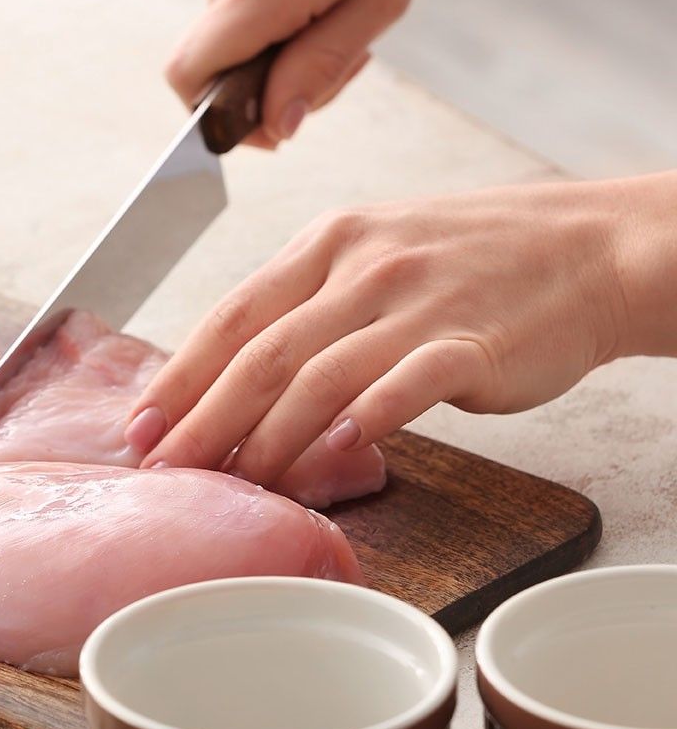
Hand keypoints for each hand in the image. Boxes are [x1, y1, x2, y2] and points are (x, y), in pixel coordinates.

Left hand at [124, 173, 676, 488]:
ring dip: (270, 439)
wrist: (586, 249)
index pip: (231, 315)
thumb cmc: (471, 260)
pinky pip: (405, 385)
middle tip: (167, 468)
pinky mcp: (469, 343)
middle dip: (203, 419)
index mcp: (326, 244)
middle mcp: (360, 267)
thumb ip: (308, 304)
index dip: (179, 376)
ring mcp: (414, 303)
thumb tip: (234, 377)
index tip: (142, 426)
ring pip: (319, 377)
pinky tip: (333, 453)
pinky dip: (364, 421)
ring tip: (238, 484)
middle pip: (260, 354)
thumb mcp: (374, 251)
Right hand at [169, 0, 445, 146]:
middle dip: (271, 76)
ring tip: (336, 1)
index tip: (263, 125)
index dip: (214, 115)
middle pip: (219, 58)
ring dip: (277, 36)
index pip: (189, 74)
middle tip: (341, 54)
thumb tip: (276, 125)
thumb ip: (322, 66)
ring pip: (229, 24)